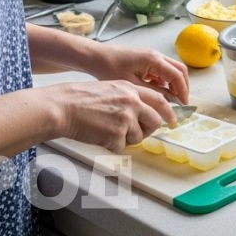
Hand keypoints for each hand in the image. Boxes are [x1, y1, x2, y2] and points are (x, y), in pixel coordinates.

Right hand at [49, 79, 174, 152]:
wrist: (62, 107)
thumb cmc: (79, 99)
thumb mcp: (109, 89)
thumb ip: (128, 98)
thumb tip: (142, 112)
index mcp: (130, 89)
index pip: (159, 99)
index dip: (168, 111)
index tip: (172, 118)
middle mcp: (132, 102)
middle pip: (155, 120)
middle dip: (151, 130)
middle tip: (142, 133)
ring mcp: (125, 118)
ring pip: (139, 136)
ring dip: (127, 138)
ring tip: (107, 131)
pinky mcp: (116, 134)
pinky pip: (122, 146)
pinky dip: (111, 145)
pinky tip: (99, 135)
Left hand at [87, 46, 189, 103]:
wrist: (96, 57)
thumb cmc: (110, 69)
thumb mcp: (133, 85)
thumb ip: (154, 92)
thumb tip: (171, 100)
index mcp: (153, 59)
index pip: (177, 75)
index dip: (183, 91)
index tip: (183, 105)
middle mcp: (156, 55)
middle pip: (179, 70)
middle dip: (183, 86)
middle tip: (181, 102)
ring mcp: (152, 56)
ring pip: (172, 69)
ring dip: (174, 83)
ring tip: (170, 100)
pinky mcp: (147, 59)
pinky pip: (162, 70)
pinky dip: (165, 81)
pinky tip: (157, 91)